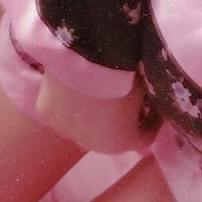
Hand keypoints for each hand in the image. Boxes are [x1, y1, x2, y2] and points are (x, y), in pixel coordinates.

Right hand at [34, 73, 161, 154]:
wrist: (88, 56)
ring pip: (83, 125)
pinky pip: (64, 111)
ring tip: (100, 90)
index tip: (155, 105)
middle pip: (110, 135)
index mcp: (121, 143)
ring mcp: (65, 130)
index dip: (151, 121)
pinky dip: (71, 102)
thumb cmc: (127, 72)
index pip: (143, 138)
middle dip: (120, 120)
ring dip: (93, 114)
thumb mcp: (147, 89)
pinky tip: (77, 85)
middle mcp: (91, 145)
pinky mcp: (46, 113)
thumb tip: (150, 100)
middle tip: (126, 98)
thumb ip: (149, 101)